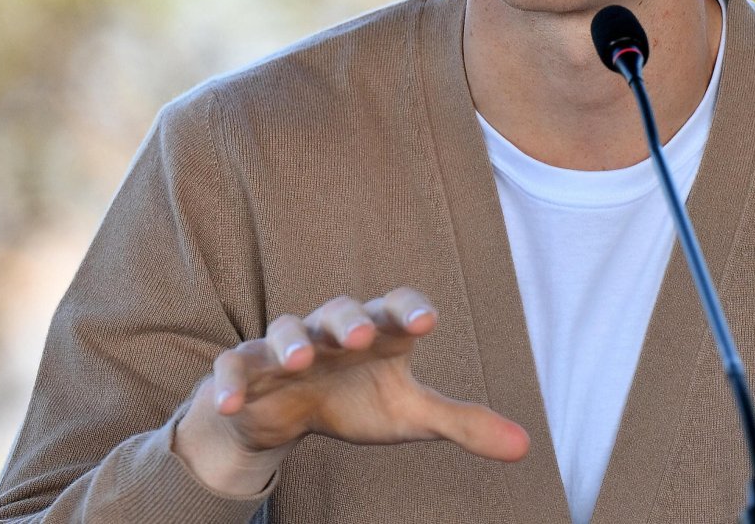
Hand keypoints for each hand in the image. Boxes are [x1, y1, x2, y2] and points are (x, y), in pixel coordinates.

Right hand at [173, 288, 529, 495]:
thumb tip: (526, 446)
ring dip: (291, 343)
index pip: (395, 309)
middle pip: (338, 312)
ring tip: (300, 362)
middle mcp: (330, 332)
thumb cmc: (358, 400)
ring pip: (285, 331)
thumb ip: (462, 423)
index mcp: (376, 334)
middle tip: (362, 334)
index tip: (426, 322)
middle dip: (348, 321)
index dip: (408, 310)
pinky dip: (228, 383)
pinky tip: (229, 403)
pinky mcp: (245, 369)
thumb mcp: (409, 415)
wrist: (285, 411)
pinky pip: (232, 367)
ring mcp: (284, 347)